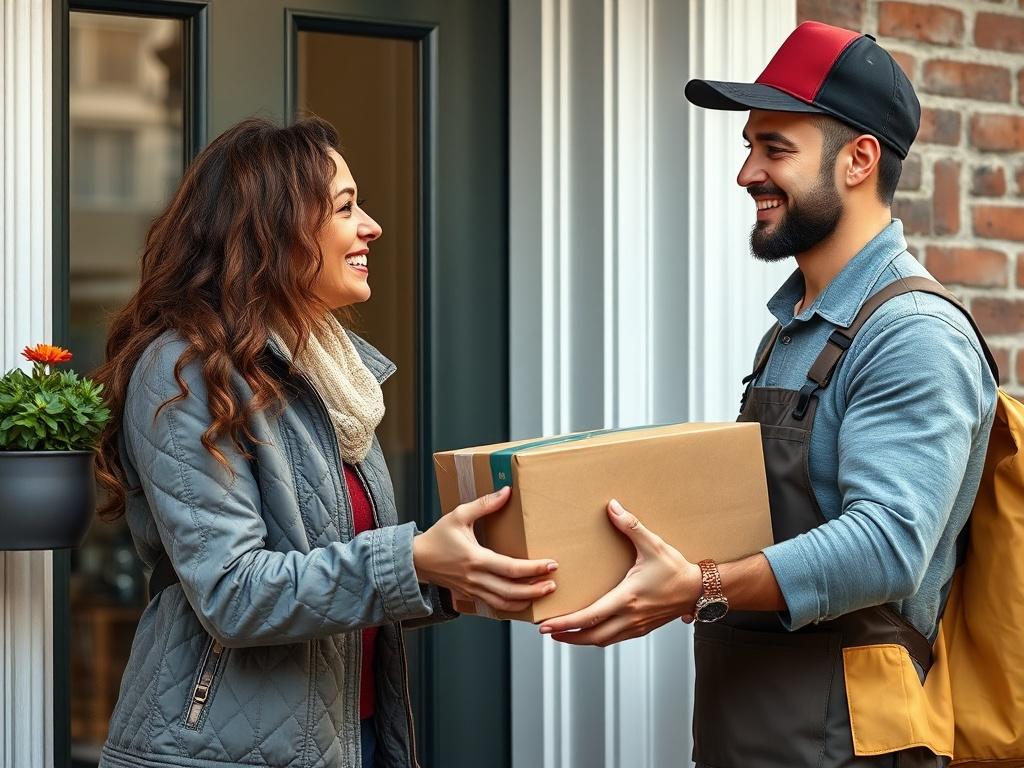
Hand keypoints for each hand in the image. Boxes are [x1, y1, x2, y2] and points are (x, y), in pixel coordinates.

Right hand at [414, 486, 558, 612]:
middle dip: (535, 590)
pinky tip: (523, 601)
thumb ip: (484, 504)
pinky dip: (511, 606)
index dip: (534, 569)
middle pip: (511, 592)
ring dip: (526, 601)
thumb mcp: (458, 515)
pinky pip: (494, 606)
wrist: (415, 560)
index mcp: (475, 559)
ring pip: (504, 604)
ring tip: (543, 594)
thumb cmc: (437, 537)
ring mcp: (472, 590)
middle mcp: (475, 578)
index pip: (511, 568)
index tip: (551, 564)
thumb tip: (506, 491)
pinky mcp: (470, 596)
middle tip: (554, 584)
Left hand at [538, 499, 700, 645]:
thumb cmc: (676, 569)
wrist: (699, 590)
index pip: (590, 617)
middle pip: (592, 636)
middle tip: (546, 631)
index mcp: (627, 598)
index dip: (566, 624)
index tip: (547, 625)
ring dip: (580, 639)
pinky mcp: (642, 628)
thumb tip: (612, 507)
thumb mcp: (653, 545)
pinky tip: (590, 629)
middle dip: (567, 636)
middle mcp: (630, 617)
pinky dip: (597, 637)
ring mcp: (636, 626)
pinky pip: (614, 639)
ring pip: (602, 641)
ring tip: (562, 633)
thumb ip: (631, 526)